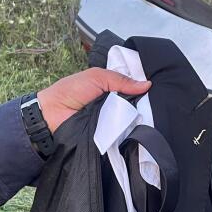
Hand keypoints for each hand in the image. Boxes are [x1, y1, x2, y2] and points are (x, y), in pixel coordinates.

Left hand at [37, 68, 151, 132]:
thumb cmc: (70, 92)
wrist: (52, 115)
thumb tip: (147, 84)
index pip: (132, 87)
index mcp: (110, 87)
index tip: (158, 86)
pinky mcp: (110, 134)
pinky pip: (124, 132)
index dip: (143, 86)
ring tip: (152, 114)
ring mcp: (112, 119)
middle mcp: (113, 103)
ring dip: (138, 116)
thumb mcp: (96, 77)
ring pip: (132, 118)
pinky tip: (140, 127)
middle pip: (135, 103)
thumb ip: (121, 79)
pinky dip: (129, 129)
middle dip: (144, 102)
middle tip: (157, 101)